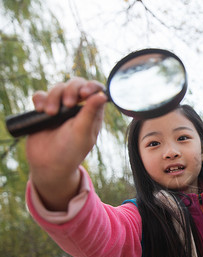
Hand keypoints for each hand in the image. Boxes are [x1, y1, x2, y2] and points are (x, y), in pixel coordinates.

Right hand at [26, 77, 106, 210]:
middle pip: (76, 84)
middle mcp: (78, 108)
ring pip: (58, 88)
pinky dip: (40, 99)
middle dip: (70, 90)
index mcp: (92, 112)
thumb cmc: (70, 151)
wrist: (47, 165)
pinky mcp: (44, 110)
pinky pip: (41, 95)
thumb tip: (103, 95)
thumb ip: (90, 113)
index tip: (84, 93)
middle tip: (67, 104)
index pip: (96, 90)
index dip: (91, 86)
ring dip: (53, 96)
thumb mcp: (82, 132)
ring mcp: (61, 108)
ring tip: (50, 113)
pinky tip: (40, 110)